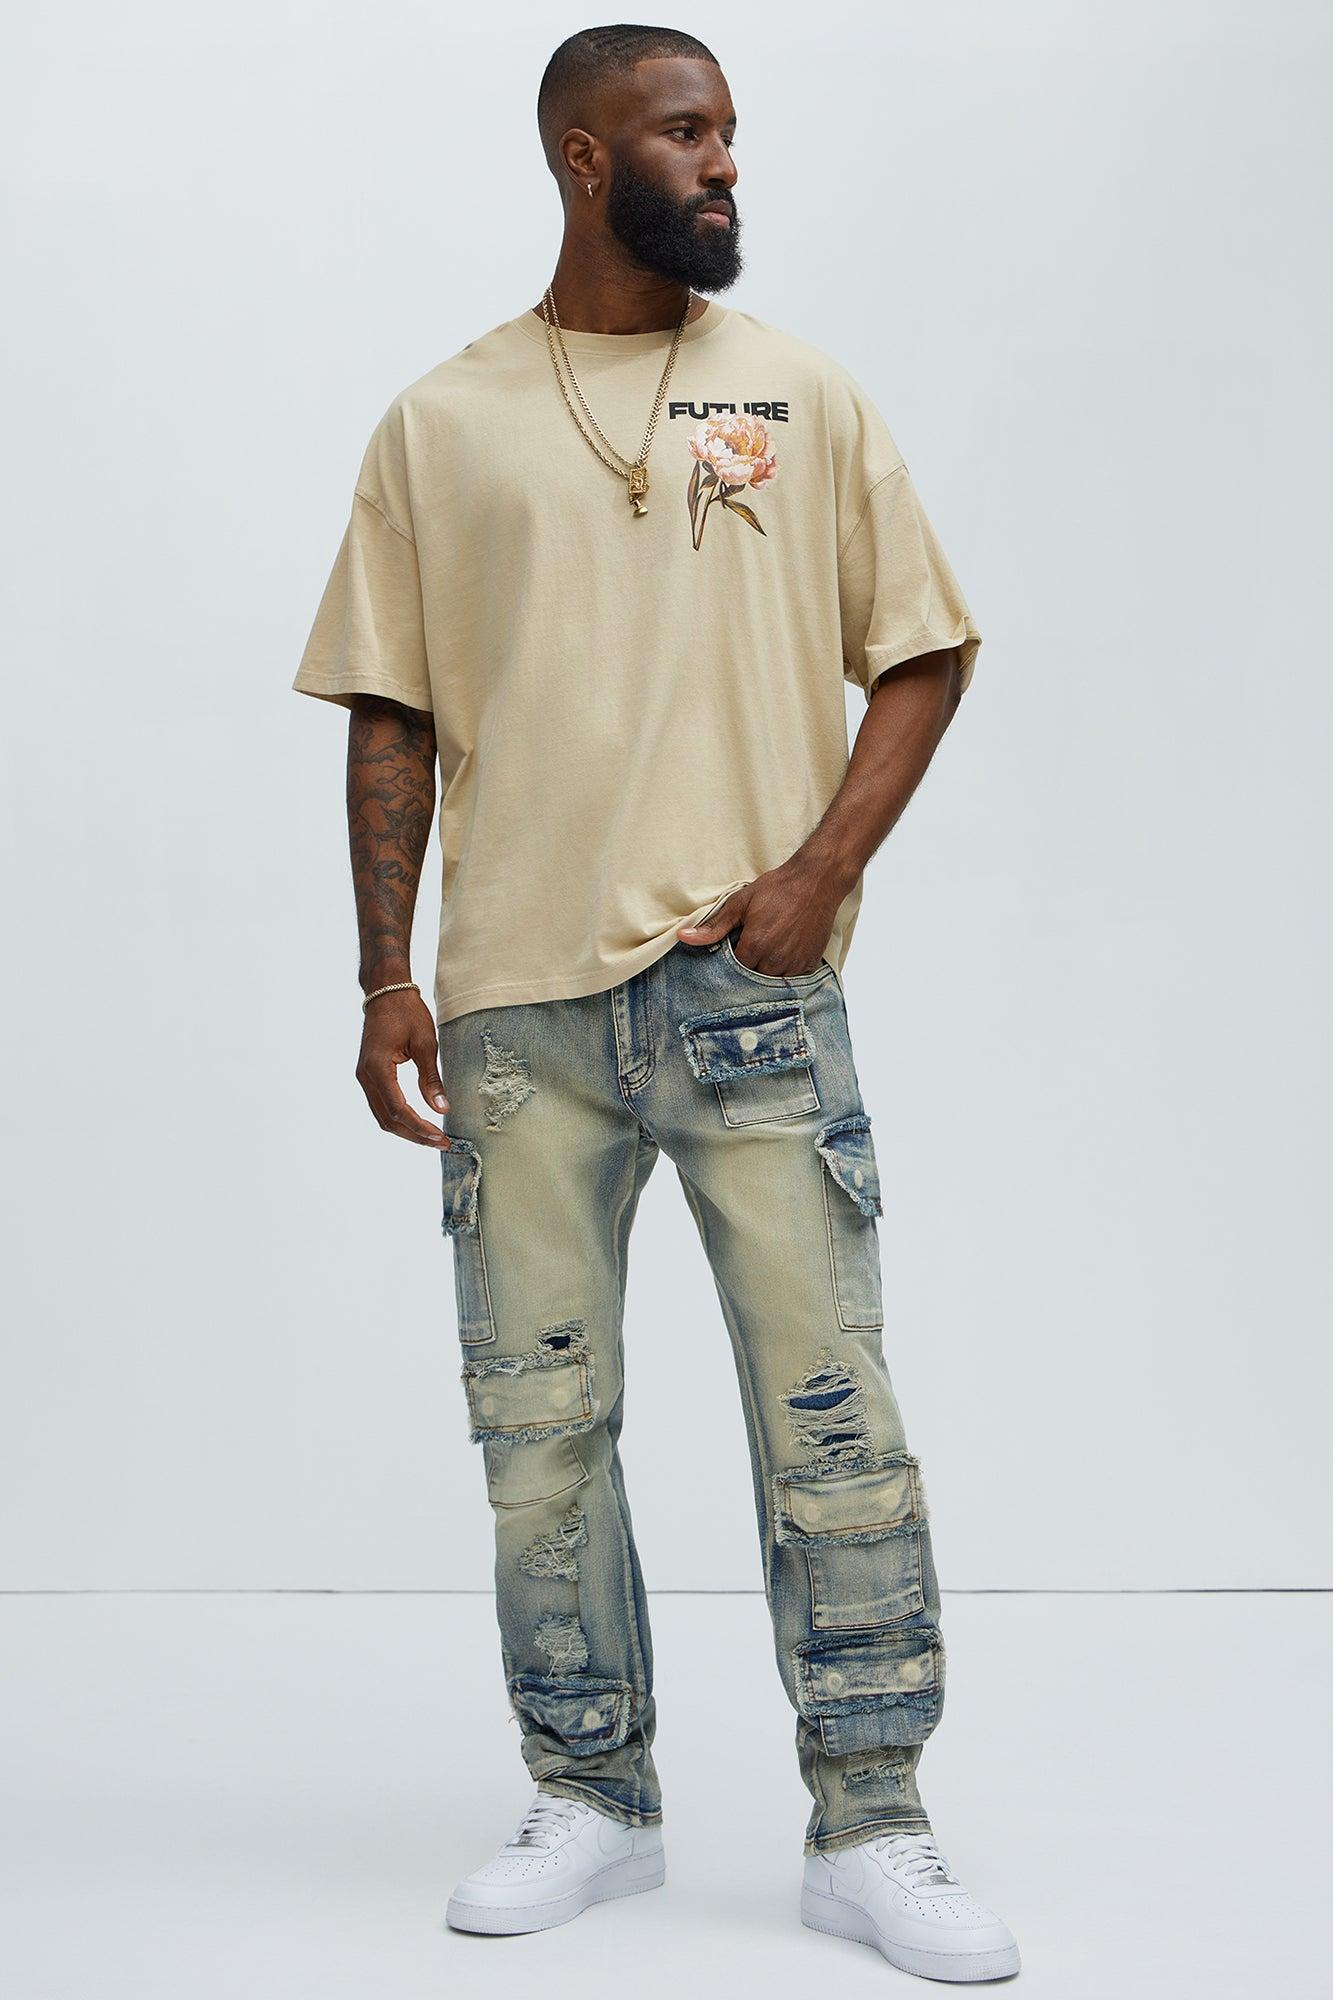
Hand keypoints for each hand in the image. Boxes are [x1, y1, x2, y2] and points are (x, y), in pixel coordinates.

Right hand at [356, 990, 451, 1146]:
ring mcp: (364, 1077)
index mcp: (377, 1068)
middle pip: (387, 1120)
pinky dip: (399, 1118)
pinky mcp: (369, 1075)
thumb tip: (441, 1108)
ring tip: (432, 1137)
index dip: (419, 1127)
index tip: (440, 1137)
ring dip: (406, 1130)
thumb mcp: (426, 1043)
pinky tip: (418, 1122)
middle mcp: (365, 1076)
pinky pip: (381, 1105)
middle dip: (414, 1135)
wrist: (386, 992)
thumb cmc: (406, 1012)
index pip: (398, 1109)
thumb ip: (431, 1079)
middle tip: (440, 1143)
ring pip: (382, 1116)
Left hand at [676, 863, 837, 976]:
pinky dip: (786, 969)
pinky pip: (793, 977)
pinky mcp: (810, 963)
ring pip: (773, 980)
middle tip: (754, 944)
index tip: (737, 944)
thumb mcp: (740, 903)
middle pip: (753, 977)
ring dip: (767, 969)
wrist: (817, 881)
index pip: (734, 968)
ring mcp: (795, 963)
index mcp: (756, 945)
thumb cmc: (779, 888)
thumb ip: (713, 927)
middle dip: (750, 964)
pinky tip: (785, 949)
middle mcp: (776, 959)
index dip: (734, 957)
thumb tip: (684, 937)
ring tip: (769, 946)